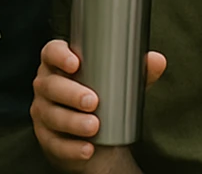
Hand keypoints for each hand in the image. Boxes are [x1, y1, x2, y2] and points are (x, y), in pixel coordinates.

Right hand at [31, 39, 165, 171]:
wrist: (95, 137)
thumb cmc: (103, 99)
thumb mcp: (118, 84)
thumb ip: (137, 71)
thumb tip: (158, 60)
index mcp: (57, 65)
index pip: (50, 53)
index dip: (59, 55)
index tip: (75, 62)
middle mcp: (45, 85)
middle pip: (50, 85)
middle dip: (70, 92)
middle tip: (93, 100)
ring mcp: (43, 112)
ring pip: (52, 115)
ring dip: (72, 121)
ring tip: (94, 126)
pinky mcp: (47, 138)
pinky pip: (55, 143)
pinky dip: (71, 148)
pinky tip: (87, 148)